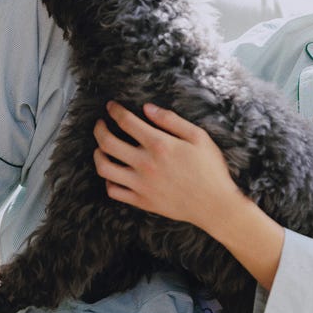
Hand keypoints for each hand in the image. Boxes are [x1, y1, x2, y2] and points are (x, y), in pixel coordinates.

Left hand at [93, 102, 240, 233]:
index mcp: (159, 145)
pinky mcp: (141, 201)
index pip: (126, 122)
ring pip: (104, 168)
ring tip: (101, 148)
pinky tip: (114, 173)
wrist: (214, 205)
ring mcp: (141, 184)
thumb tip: (148, 108)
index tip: (111, 107)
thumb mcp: (199, 137)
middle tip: (100, 124)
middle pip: (107, 142)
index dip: (114, 111)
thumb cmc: (210, 170)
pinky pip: (114, 191)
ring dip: (98, 154)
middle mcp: (145, 164)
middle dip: (99, 129)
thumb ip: (171, 120)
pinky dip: (108, 181)